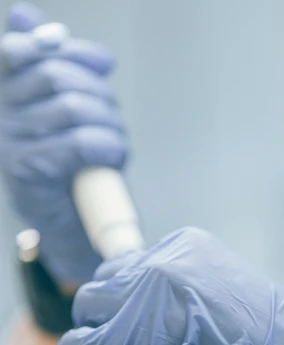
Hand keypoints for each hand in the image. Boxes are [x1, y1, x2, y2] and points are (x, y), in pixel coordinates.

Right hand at [0, 2, 127, 284]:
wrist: (69, 223)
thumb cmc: (74, 164)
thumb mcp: (68, 110)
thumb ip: (56, 65)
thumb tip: (48, 26)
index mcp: (7, 89)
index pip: (21, 49)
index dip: (68, 50)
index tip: (106, 64)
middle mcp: (1, 112)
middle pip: (55, 75)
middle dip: (99, 92)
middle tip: (114, 116)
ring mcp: (9, 141)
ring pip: (72, 108)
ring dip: (109, 123)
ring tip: (115, 142)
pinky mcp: (26, 169)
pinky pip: (79, 143)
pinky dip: (107, 147)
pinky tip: (112, 158)